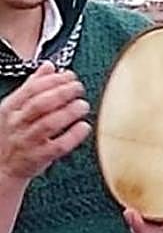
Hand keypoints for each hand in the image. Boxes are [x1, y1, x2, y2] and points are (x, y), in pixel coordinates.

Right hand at [0, 62, 90, 181]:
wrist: (1, 166)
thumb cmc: (12, 135)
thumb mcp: (14, 108)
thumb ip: (32, 86)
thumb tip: (49, 66)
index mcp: (10, 108)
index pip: (31, 89)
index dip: (53, 80)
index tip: (69, 75)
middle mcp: (18, 124)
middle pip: (41, 104)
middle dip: (62, 93)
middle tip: (79, 88)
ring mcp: (28, 141)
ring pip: (49, 124)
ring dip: (69, 112)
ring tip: (83, 105)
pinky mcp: (40, 157)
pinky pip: (59, 146)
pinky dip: (73, 135)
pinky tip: (84, 126)